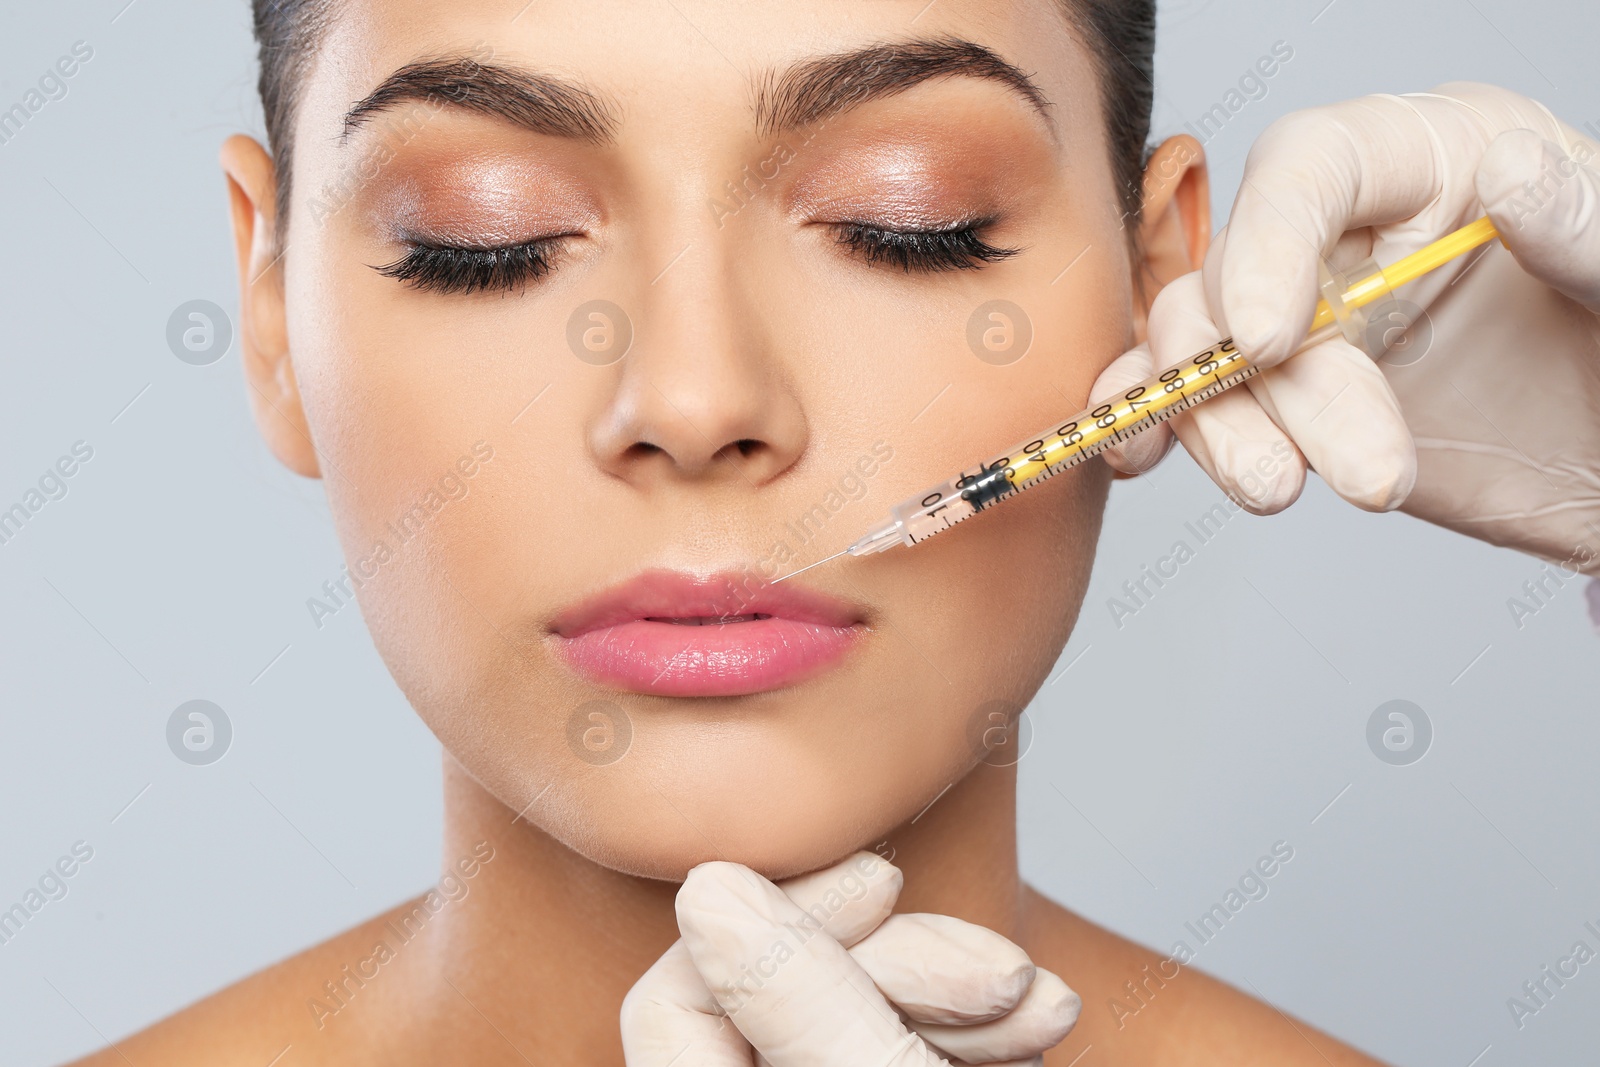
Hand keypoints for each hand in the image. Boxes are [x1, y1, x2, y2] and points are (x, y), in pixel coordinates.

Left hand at [620, 852, 1080, 1064]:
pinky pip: (902, 1039)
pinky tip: (1037, 1020)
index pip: (681, 997)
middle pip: (773, 990)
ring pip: (849, 1007)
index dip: (782, 923)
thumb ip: (793, 997)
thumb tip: (705, 886)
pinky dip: (973, 1025)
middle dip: (902, 961)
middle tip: (1003, 974)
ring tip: (1042, 1006)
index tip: (883, 884)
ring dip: (957, 988)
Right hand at [1094, 82, 1599, 574]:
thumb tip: (1513, 172)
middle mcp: (1346, 231)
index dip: (1266, 242)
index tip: (1268, 342)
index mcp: (1428, 159)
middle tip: (1355, 472)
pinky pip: (1185, 399)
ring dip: (1215, 424)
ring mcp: (1305, 320)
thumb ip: (1580, 221)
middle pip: (1238, 275)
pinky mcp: (1280, 402)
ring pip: (1196, 349)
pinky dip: (1151, 426)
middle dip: (1268, 382)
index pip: (1309, 164)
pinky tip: (1141, 453)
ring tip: (1278, 488)